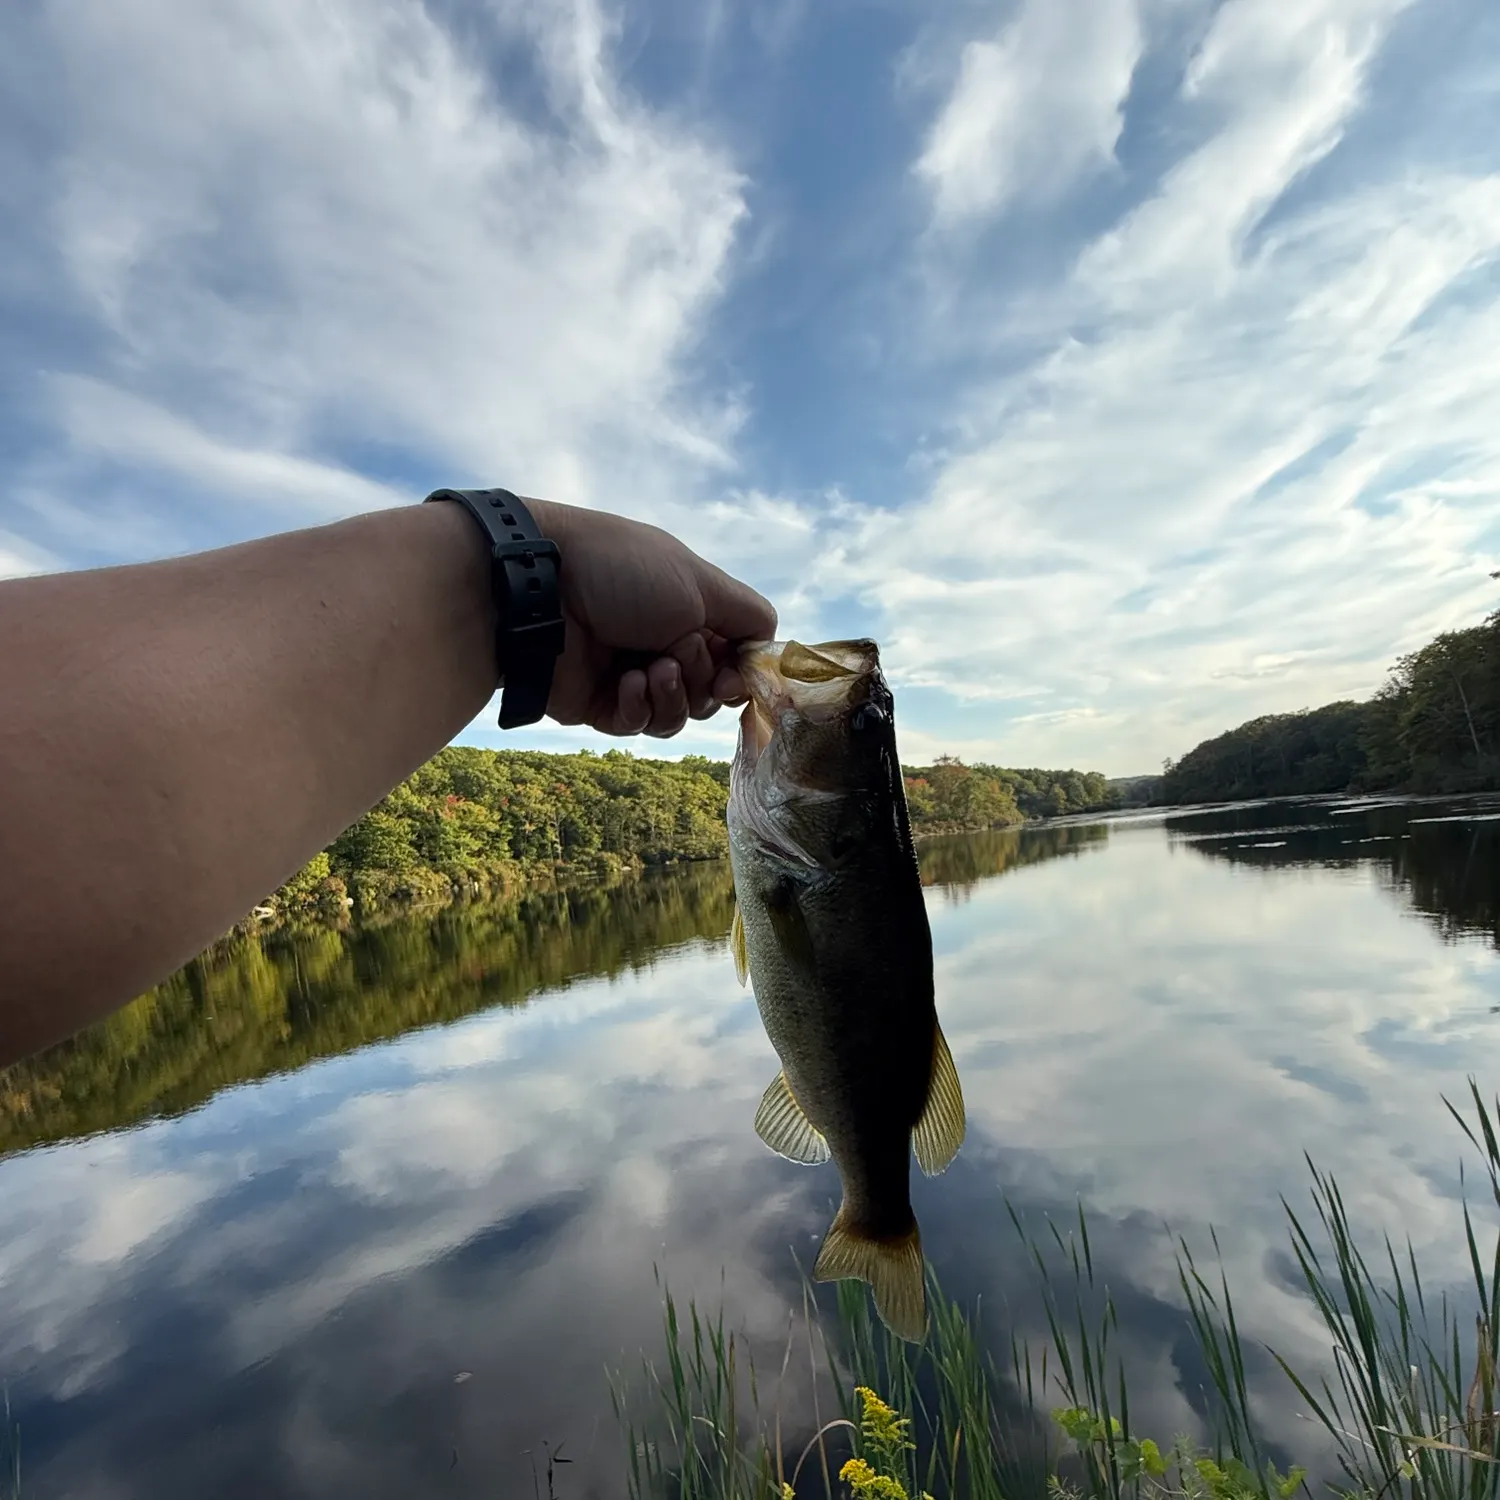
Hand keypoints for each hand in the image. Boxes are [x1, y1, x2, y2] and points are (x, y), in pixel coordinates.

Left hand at [525, 498, 776, 737]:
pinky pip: (637, 724)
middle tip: (679, 655)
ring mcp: (630, 674)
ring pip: (676, 716)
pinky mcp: (598, 704)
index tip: (733, 676)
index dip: (738, 673)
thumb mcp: (701, 582)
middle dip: (702, 680)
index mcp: (688, 610)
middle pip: (708, 693)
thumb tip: (767, 648)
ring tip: (654, 669)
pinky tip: (628, 682)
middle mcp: (661, 642)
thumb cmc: (624, 572)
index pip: (732, 657)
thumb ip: (749, 615)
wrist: (543, 589)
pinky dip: (640, 706)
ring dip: (674, 696)